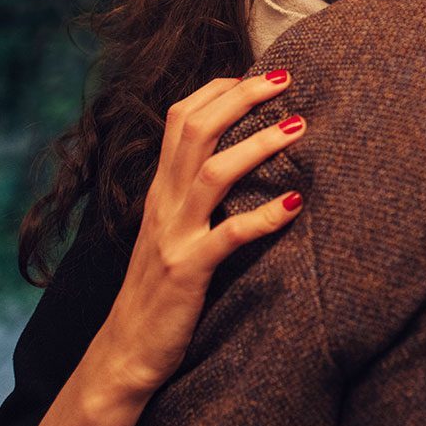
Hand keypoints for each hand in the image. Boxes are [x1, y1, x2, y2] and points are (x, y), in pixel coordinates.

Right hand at [98, 70, 304, 397]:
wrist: (126, 350)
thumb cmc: (159, 283)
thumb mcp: (172, 225)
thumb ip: (194, 190)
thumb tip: (236, 156)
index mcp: (161, 186)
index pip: (180, 117)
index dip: (217, 89)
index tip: (256, 74)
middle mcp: (164, 200)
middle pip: (196, 129)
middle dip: (241, 97)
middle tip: (284, 78)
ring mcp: (174, 234)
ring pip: (213, 173)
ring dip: (259, 145)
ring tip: (299, 127)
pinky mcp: (188, 270)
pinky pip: (230, 236)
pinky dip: (266, 217)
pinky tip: (298, 203)